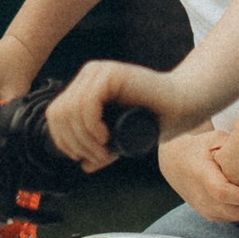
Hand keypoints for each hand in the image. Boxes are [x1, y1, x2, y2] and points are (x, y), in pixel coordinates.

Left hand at [46, 56, 171, 168]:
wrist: (183, 106)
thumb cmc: (155, 120)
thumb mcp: (119, 139)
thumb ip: (101, 149)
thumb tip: (83, 165)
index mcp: (84, 86)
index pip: (55, 115)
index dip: (63, 141)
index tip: (83, 157)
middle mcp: (88, 75)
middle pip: (59, 114)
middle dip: (75, 143)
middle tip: (98, 157)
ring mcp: (99, 72)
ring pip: (71, 110)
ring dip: (85, 139)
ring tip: (104, 152)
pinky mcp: (112, 74)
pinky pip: (87, 103)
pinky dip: (91, 125)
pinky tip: (105, 136)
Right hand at [161, 123, 238, 224]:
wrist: (175, 162)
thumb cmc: (199, 147)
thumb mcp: (214, 139)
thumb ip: (233, 146)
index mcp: (201, 174)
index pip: (222, 193)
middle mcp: (200, 196)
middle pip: (231, 210)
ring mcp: (203, 207)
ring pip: (233, 218)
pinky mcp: (208, 213)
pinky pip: (230, 219)